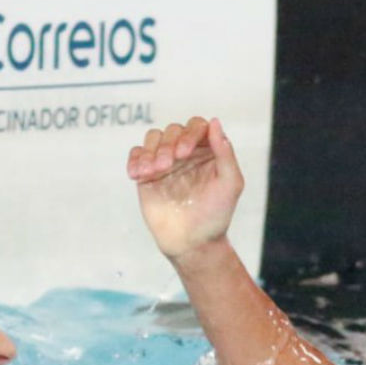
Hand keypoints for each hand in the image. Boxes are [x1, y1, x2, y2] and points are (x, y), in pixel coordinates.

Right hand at [127, 117, 243, 259]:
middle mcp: (186, 153)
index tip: (184, 153)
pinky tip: (138, 174)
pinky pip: (136, 155)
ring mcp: (166, 163)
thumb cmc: (215, 215)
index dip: (189, 134)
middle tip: (167, 166)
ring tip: (153, 172)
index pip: (197, 126)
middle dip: (167, 145)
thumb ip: (225, 153)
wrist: (192, 242)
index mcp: (208, 151)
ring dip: (151, 151)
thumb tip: (215, 122)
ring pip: (153, 138)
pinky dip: (135, 159)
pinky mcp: (147, 175)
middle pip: (172, 130)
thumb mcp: (230, 184)